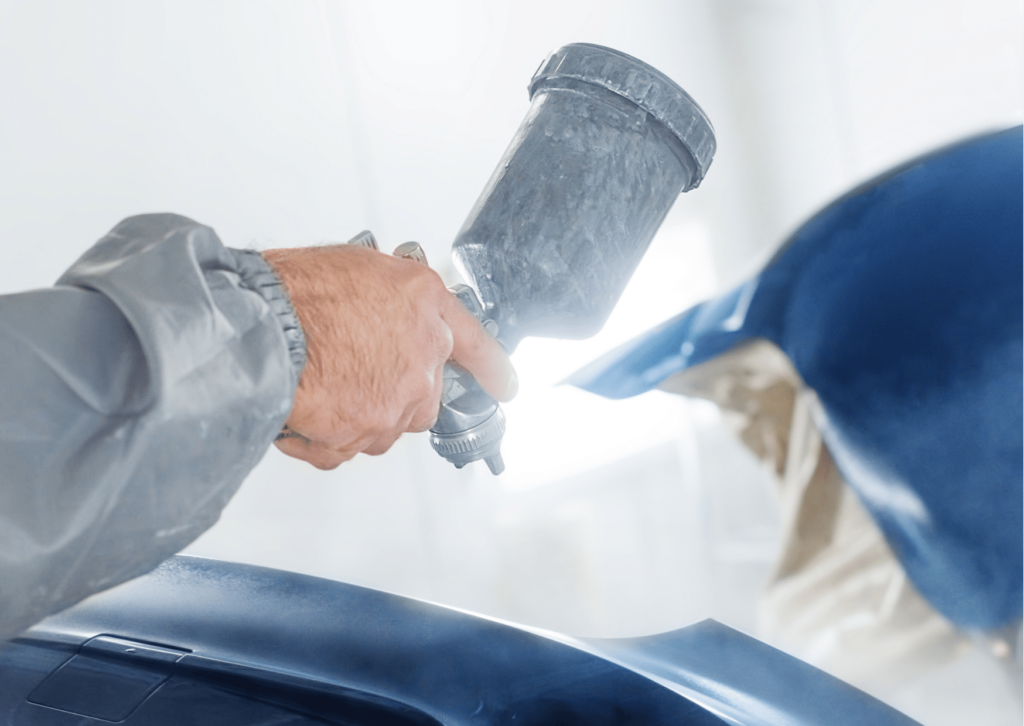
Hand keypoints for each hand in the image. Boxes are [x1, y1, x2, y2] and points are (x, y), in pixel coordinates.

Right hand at [262, 244, 516, 469]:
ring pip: (388, 423)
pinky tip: (308, 407)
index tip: (504, 385)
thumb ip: (396, 300)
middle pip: (425, 395)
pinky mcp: (364, 433)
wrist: (261, 323)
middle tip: (356, 371)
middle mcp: (422, 356)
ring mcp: (397, 400)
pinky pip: (348, 447)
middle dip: (397, 390)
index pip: (476, 343)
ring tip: (323, 382)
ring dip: (360, 412)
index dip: (493, 368)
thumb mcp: (364, 267)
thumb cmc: (300, 290)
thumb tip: (396, 318)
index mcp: (426, 306)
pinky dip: (327, 437)